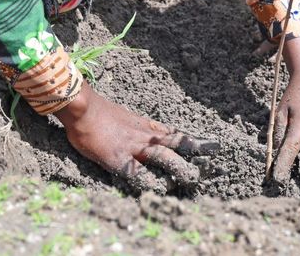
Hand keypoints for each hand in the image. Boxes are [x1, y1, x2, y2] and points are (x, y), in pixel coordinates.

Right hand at [55, 81, 217, 193]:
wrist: (82, 108)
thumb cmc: (102, 113)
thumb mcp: (130, 118)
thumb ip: (144, 129)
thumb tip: (158, 134)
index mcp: (149, 128)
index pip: (179, 135)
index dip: (197, 142)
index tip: (216, 148)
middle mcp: (146, 137)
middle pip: (177, 145)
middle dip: (197, 156)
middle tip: (214, 165)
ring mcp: (133, 148)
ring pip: (162, 157)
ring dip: (178, 168)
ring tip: (193, 179)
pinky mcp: (117, 159)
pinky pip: (136, 173)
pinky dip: (148, 183)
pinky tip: (158, 191)